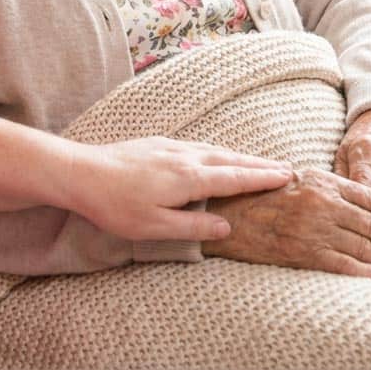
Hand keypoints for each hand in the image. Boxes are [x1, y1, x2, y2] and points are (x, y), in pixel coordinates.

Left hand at [70, 138, 293, 241]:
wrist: (83, 172)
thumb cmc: (116, 205)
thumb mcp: (155, 226)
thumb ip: (193, 225)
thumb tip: (226, 226)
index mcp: (188, 178)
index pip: (235, 177)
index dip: (262, 178)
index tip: (286, 176)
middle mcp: (185, 156)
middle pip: (230, 159)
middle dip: (259, 164)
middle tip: (285, 168)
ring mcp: (171, 147)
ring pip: (214, 150)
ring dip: (240, 156)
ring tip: (258, 162)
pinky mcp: (158, 143)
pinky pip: (198, 145)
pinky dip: (218, 151)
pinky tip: (216, 155)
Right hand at [203, 169, 370, 280]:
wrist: (227, 213)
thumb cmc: (263, 195)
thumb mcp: (297, 179)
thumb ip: (329, 186)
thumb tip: (363, 198)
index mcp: (323, 181)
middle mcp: (321, 202)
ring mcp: (312, 227)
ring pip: (363, 246)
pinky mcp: (302, 250)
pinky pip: (343, 264)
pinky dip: (369, 273)